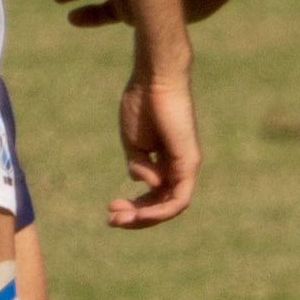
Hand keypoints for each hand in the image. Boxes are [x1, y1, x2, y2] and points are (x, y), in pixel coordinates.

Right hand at [111, 70, 198, 227]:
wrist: (153, 80)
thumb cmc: (142, 104)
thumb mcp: (134, 143)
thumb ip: (139, 165)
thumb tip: (144, 185)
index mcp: (165, 162)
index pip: (154, 197)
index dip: (134, 209)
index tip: (110, 208)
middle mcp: (178, 166)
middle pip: (162, 204)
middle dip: (136, 217)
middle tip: (111, 219)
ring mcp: (186, 164)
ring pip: (171, 206)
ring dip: (146, 218)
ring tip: (120, 220)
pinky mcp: (189, 160)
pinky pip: (180, 198)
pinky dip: (160, 207)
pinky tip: (140, 205)